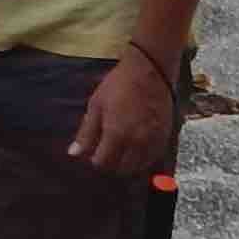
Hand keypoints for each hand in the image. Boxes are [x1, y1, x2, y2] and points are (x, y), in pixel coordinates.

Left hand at [67, 47, 177, 177]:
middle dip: (111, 163)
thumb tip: (74, 154)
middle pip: (121, 168)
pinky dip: (143, 158)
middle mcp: (136, 142)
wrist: (150, 70)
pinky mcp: (164, 136)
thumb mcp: (96, 105)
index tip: (94, 152)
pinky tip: (136, 148)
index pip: (103, 162)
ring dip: (127, 163)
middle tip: (107, 152)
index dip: (96, 159)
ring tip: (121, 151)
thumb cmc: (119, 85)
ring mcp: (152, 140)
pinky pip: (153, 158)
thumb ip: (86, 132)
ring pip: (138, 166)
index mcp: (116, 134)